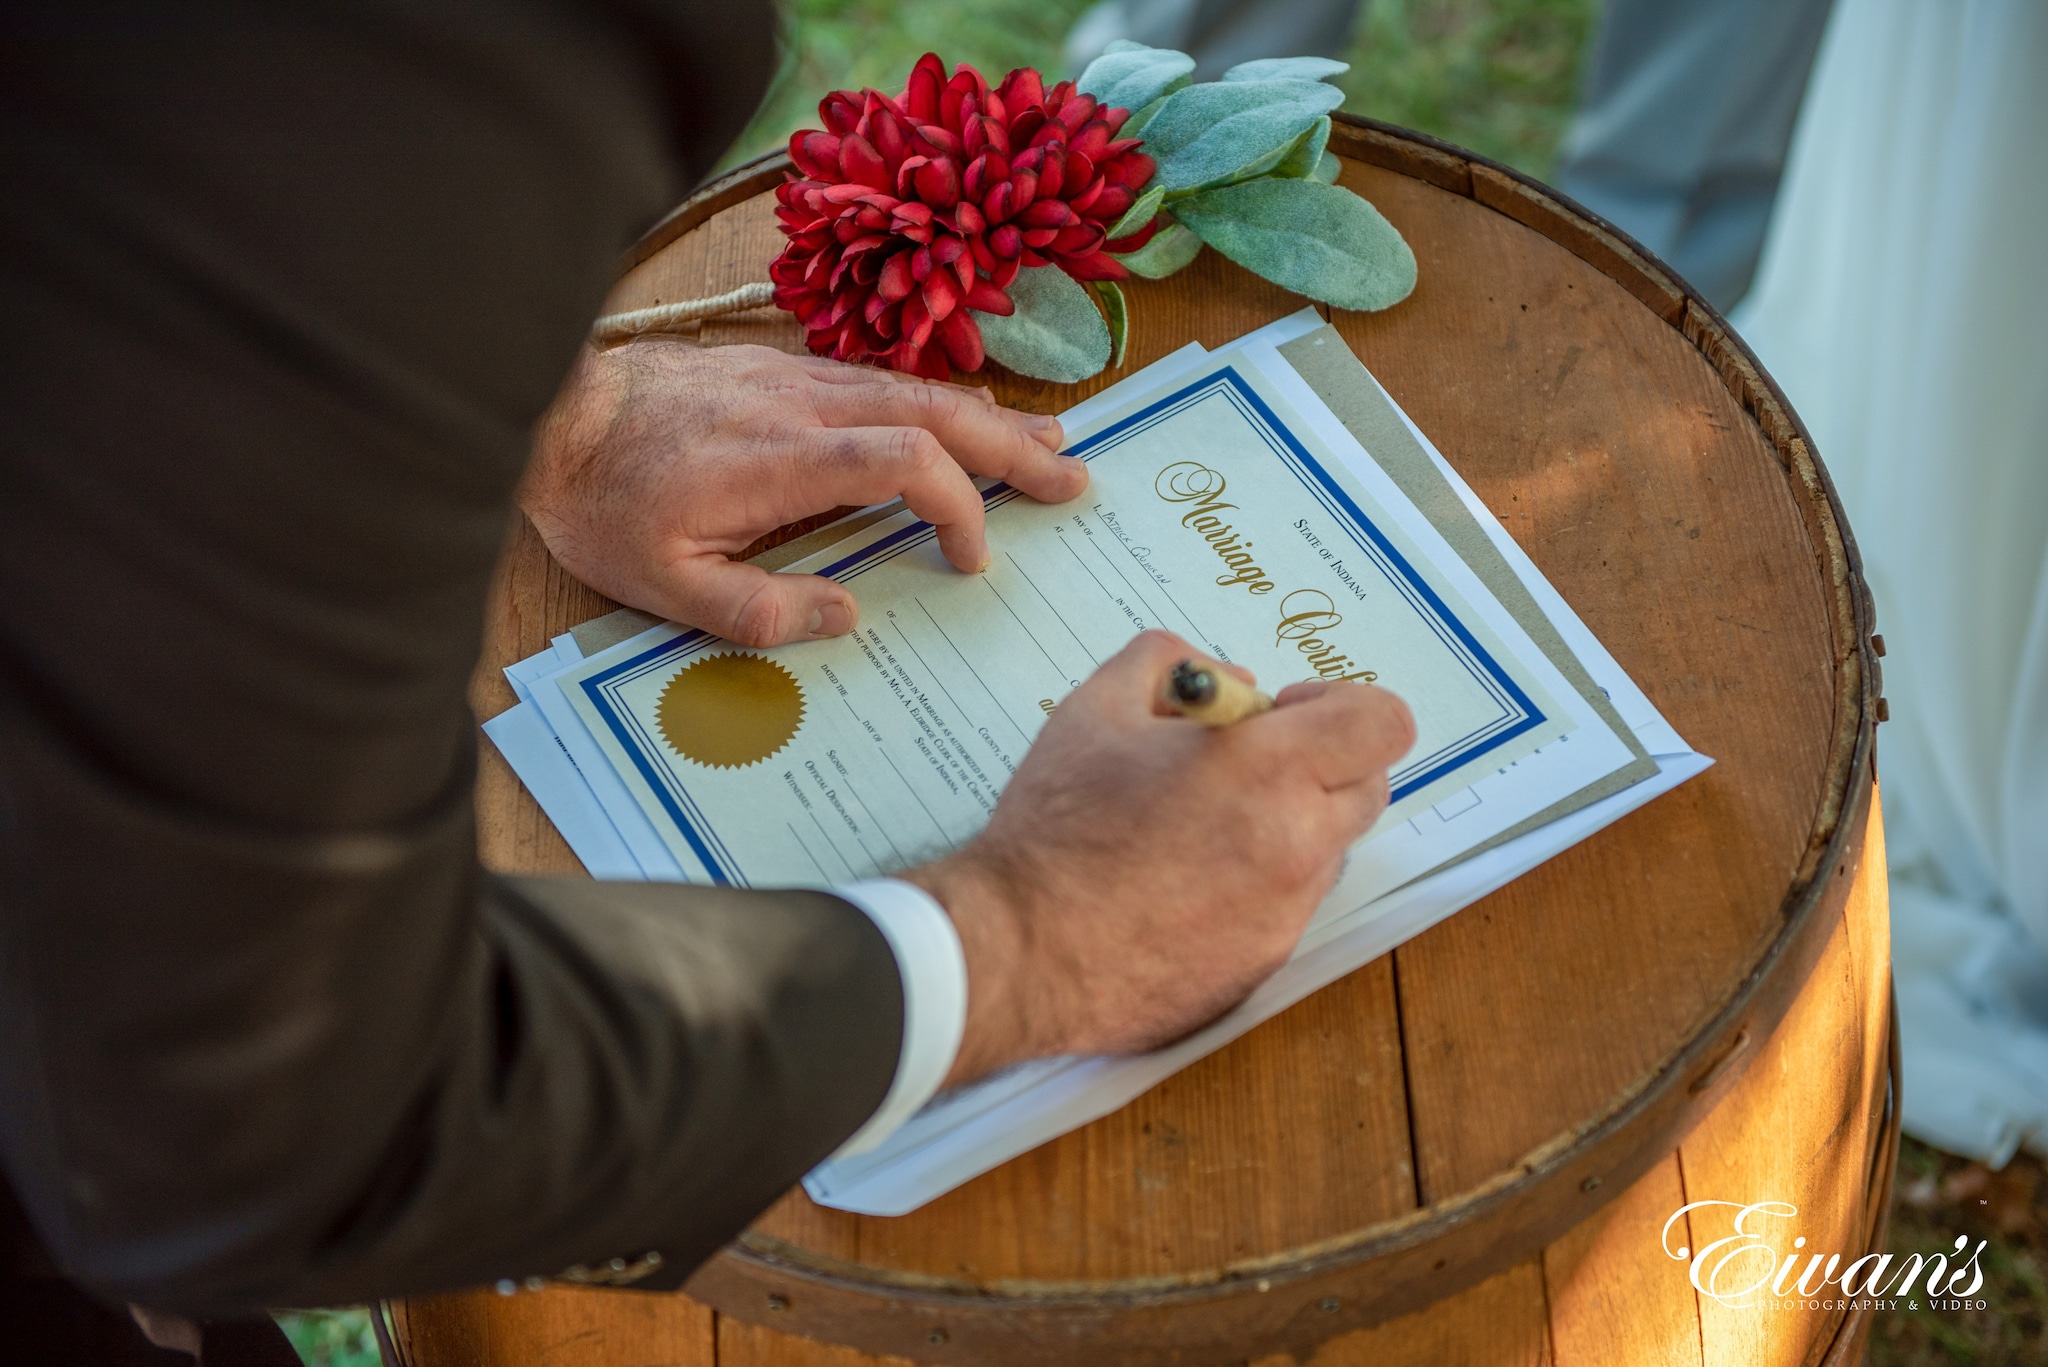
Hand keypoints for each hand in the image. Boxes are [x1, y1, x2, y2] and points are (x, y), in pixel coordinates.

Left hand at [521, 341, 1086, 646]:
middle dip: (1012, 444)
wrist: (550, 416)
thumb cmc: (605, 504)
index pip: (905, 460)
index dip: (958, 504)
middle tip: (1073, 478)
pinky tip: (964, 410)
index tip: (973, 557)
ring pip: (912, 386)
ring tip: (1048, 441)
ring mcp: (794, 377)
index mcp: (782, 458)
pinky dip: (936, 398)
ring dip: (987, 415)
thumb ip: (760, 611)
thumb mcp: (665, 587)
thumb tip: (848, 617)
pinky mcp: (780, 369)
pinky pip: (879, 378)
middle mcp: (801, 404)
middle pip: (933, 409)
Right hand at [904, 631, 1416, 1085]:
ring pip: (1326, 853)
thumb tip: (1229, 681)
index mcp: (1267, 769)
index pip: (1382, 723)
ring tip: (1201, 829)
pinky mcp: (1261, 965)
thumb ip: (1169, 662)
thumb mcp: (1096, 707)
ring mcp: (1284, 913)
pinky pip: (1284, 909)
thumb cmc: (1056, 827)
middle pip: (1367, 788)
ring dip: (1288, 828)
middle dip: (1322, 765)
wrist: (1020, 949)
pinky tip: (1180, 887)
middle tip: (1246, 766)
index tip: (1289, 715)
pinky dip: (1253, 888)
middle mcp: (1296, 844)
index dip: (1345, 706)